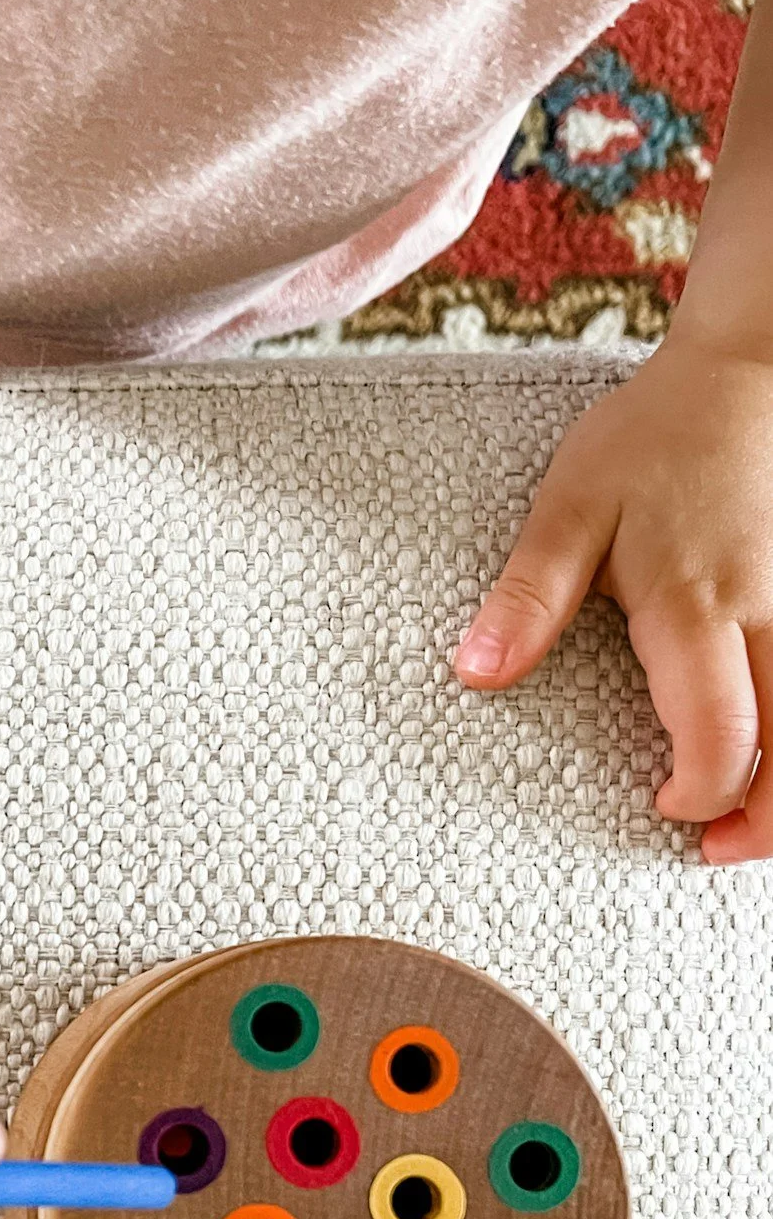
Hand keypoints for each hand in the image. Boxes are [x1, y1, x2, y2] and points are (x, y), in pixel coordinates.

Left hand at [453, 330, 772, 861]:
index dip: (698, 792)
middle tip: (714, 846)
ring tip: (752, 815)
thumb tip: (475, 673)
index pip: (723, 738)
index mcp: (699, 610)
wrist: (749, 373)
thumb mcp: (570, 509)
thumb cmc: (655, 440)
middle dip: (763, 820)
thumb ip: (527, 598)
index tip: (661, 802)